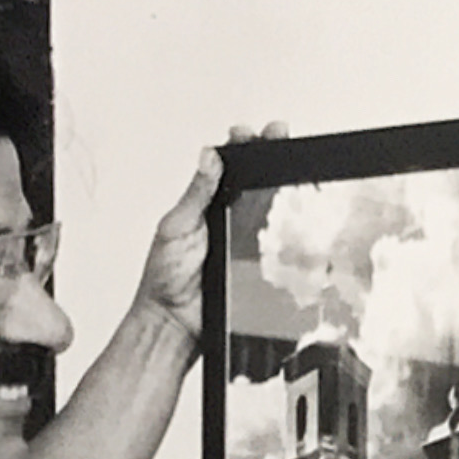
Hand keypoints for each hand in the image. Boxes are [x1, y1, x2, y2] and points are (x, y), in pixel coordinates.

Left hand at [134, 124, 288, 344]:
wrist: (175, 324)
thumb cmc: (165, 281)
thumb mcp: (176, 228)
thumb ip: (196, 195)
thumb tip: (210, 158)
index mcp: (202, 205)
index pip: (226, 167)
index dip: (241, 147)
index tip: (251, 134)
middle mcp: (225, 220)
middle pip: (254, 183)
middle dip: (270, 157)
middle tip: (279, 137)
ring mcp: (243, 242)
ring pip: (268, 210)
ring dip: (281, 190)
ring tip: (289, 167)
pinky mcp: (257, 265)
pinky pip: (276, 244)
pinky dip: (287, 230)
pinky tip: (294, 215)